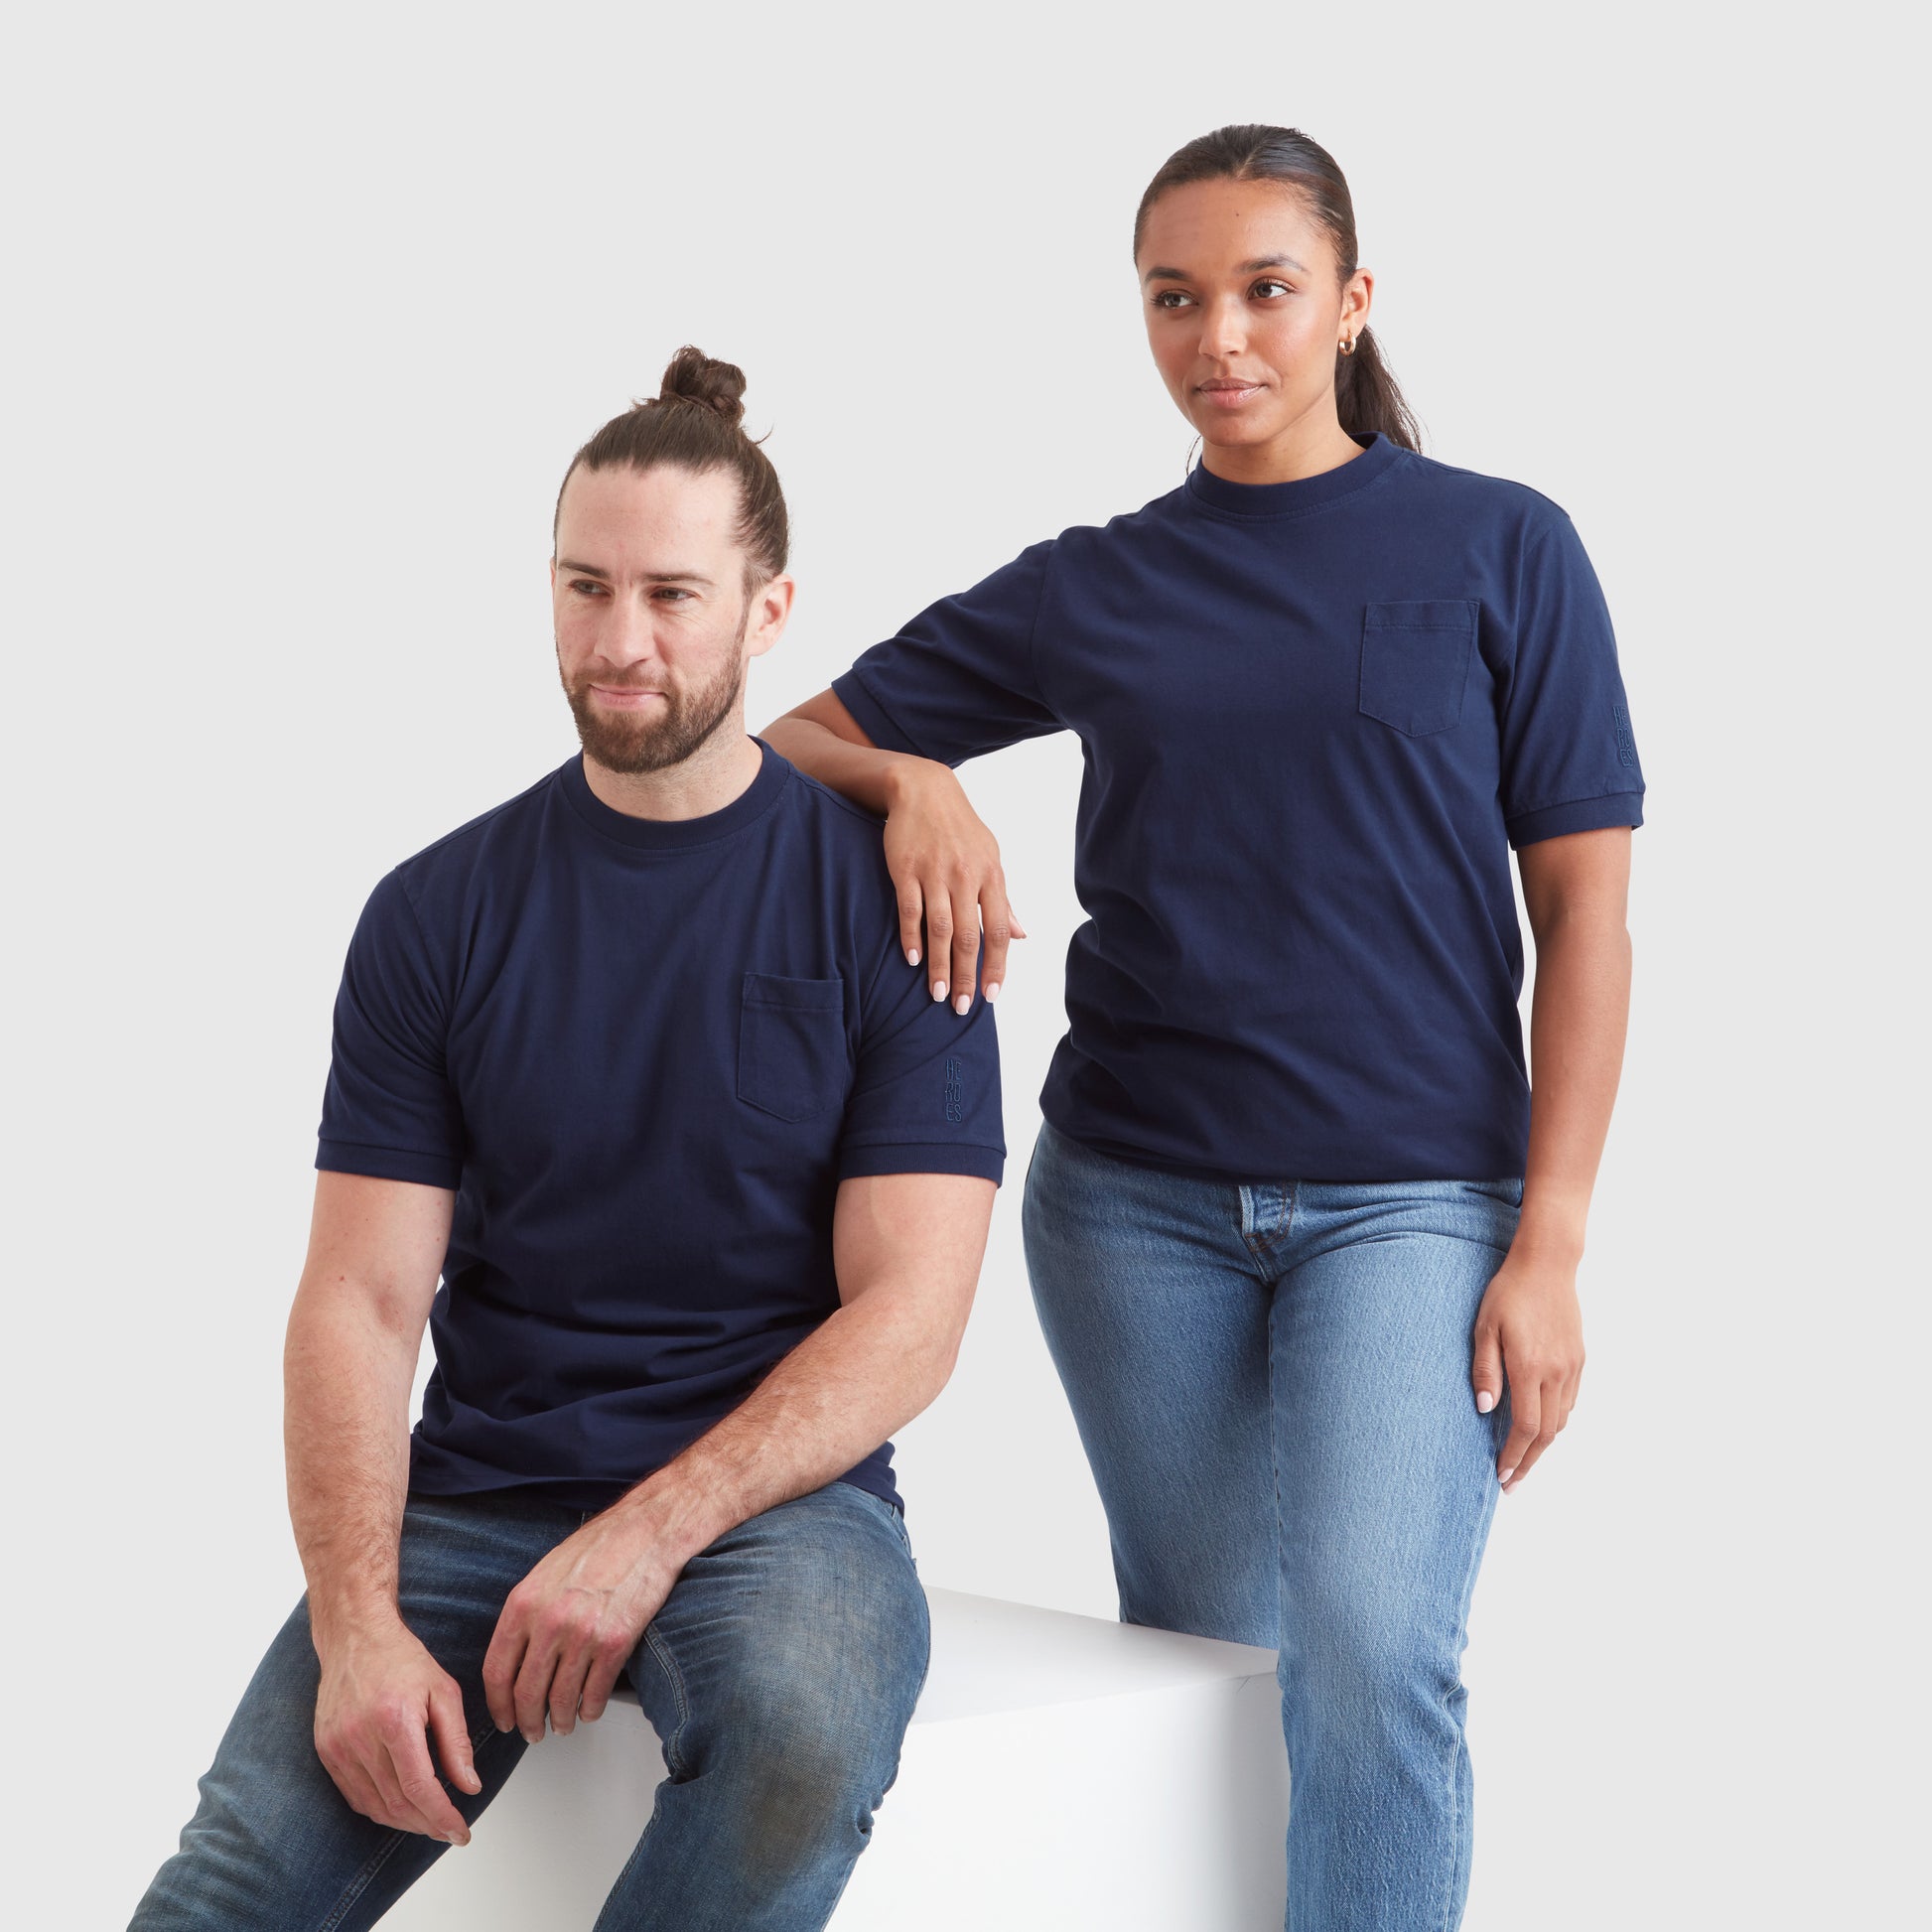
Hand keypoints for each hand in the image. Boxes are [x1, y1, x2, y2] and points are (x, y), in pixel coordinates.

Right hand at [313, 1618, 480, 1843]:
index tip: (461, 1831)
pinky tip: (401, 1808)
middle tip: (451, 1829)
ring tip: (430, 1822)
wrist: (355, 1638)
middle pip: (397, 1803)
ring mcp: (337, 1747)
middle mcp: (360, 1737)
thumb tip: (469, 1786)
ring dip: (405, 1822)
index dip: (442, 1816)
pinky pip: (354, 1796)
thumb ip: (457, 1742)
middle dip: (428, 1824)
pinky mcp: (325, 1752)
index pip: (419, 1787)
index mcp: (394, 1719)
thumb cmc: (403, 1660)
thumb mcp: (444, 1691)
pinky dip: (380, 1809)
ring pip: (374, 1806)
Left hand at [482, 1506, 681, 1743]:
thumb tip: (514, 1656)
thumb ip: (525, 1614)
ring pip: (561, 1699)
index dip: (497, 1705)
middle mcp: (549, 1621)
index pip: (496, 1671)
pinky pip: (596, 1692)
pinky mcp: (616, 1642)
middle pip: (526, 1693)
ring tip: (562, 1725)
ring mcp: (583, 1634)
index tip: (504, 1718)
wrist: (645, 1531)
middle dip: (527, 1722)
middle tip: (532, 1732)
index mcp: (523, 1603)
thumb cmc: (598, 1547)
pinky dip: (590, 1709)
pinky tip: (589, 1709)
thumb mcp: (544, 1573)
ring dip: (560, 1721)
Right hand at [883, 760, 1025, 1011]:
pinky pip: (910, 910)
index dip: (996, 966)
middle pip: (968, 936)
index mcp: (991, 876)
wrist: (923, 789)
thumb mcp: (990, 857)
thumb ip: (1003, 899)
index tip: (992, 996)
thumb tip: (1022, 935)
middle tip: (962, 1007)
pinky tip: (913, 960)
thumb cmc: (960, 829)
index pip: (998, 930)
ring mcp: (934, 873)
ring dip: (938, 965)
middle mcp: (965, 877)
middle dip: (966, 975)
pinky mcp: (905, 869)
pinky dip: (912, 937)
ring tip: (937, 994)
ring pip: (939, 928)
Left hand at [1470, 1249, 1584, 1493]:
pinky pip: (1570, 1402)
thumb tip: (1484, 1409)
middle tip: (1513, 1483)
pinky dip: (1555, 1421)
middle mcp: (1556, 1373)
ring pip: (1561, 1420)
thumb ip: (1485, 1370)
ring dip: (1542, 1444)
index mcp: (1529, 1367)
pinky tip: (1541, 1425)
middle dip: (1529, 1462)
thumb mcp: (1484, 1327)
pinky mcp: (1579, 1360)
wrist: (1547, 1265)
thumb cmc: (1509, 1292)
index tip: (1503, 1475)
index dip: (1514, 1455)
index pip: (1524, 1427)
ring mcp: (1571, 1367)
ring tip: (1524, 1459)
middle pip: (1546, 1433)